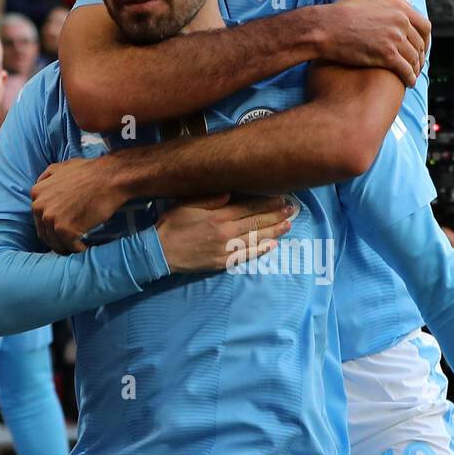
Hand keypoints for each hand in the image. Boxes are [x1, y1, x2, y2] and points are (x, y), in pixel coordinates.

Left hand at [31, 156, 126, 252]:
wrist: (108, 178)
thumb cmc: (89, 171)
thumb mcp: (60, 167)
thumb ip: (47, 177)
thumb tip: (42, 185)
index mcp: (36, 193)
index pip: (38, 217)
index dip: (51, 225)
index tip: (62, 228)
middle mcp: (39, 207)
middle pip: (45, 233)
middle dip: (57, 239)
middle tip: (70, 241)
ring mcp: (51, 219)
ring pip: (55, 243)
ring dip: (66, 247)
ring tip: (78, 246)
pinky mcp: (65, 230)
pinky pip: (70, 247)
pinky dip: (78, 249)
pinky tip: (86, 247)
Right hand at [157, 195, 293, 271]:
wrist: (161, 252)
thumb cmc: (172, 224)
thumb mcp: (187, 204)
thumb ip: (211, 199)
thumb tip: (231, 192)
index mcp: (219, 215)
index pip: (249, 207)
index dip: (267, 203)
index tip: (281, 198)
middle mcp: (226, 232)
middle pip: (256, 222)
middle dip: (276, 215)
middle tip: (292, 210)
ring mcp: (226, 249)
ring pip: (255, 238)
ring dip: (274, 231)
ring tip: (288, 225)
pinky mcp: (223, 262)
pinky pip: (246, 255)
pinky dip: (260, 250)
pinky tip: (272, 245)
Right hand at [323, 0, 431, 87]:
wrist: (326, 27)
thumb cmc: (341, 10)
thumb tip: (399, 0)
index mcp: (399, 6)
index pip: (424, 26)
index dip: (425, 40)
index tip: (421, 48)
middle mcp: (401, 21)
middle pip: (420, 43)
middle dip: (420, 56)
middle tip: (417, 64)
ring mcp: (395, 38)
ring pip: (414, 58)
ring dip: (415, 68)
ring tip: (412, 75)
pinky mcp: (387, 55)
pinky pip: (406, 70)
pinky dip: (410, 78)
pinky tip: (408, 83)